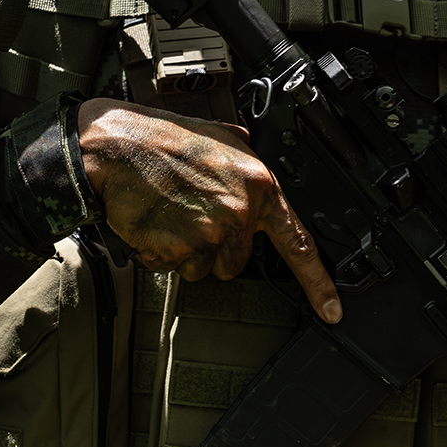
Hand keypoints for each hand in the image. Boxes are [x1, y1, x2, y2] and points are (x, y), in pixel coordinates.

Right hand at [78, 98, 341, 323]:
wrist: (115, 149)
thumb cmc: (159, 140)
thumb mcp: (218, 137)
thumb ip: (244, 161)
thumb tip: (251, 171)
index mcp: (258, 185)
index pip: (298, 243)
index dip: (317, 282)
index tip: (331, 310)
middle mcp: (239, 213)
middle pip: (236, 262)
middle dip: (213, 249)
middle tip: (189, 216)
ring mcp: (209, 234)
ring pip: (203, 268)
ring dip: (185, 252)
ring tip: (168, 215)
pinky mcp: (180, 250)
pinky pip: (173, 268)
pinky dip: (160, 253)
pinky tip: (153, 223)